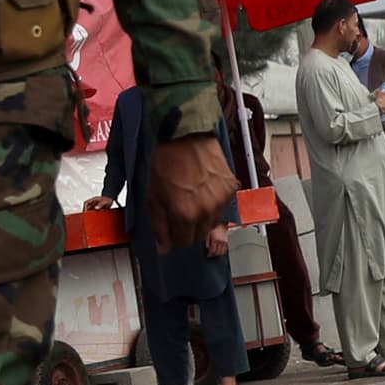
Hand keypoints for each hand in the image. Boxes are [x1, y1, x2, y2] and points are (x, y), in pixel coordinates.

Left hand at [147, 133, 239, 254]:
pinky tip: (204, 190)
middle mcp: (206, 211)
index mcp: (185, 215)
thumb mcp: (153, 196)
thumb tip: (164, 248)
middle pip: (200, 236)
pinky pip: (223, 207)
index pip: (184, 242)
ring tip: (193, 198)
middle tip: (181, 211)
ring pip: (213, 223)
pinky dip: (214, 203)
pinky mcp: (231, 189)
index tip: (172, 227)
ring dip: (203, 217)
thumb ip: (159, 225)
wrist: (186, 136)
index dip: (175, 236)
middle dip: (189, 228)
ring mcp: (221, 200)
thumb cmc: (167, 161)